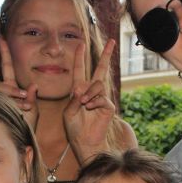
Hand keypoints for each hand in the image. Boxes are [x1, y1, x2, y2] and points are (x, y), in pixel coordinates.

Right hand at [0, 39, 37, 129]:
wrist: (20, 142)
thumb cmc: (27, 126)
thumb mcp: (34, 109)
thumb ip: (32, 97)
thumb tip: (33, 85)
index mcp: (9, 86)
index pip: (5, 65)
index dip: (4, 51)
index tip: (2, 38)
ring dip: (13, 93)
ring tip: (26, 104)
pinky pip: (2, 100)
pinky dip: (14, 103)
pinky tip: (24, 106)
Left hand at [63, 39, 116, 163]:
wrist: (84, 141)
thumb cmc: (74, 128)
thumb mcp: (68, 112)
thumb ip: (73, 100)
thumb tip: (82, 89)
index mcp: (79, 90)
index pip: (80, 69)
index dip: (80, 57)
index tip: (81, 43)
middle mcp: (91, 91)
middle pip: (101, 69)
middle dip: (106, 55)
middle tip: (113, 41)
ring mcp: (101, 98)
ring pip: (98, 84)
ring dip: (89, 93)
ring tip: (84, 103)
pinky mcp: (108, 106)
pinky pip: (102, 97)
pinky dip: (94, 101)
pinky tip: (90, 107)